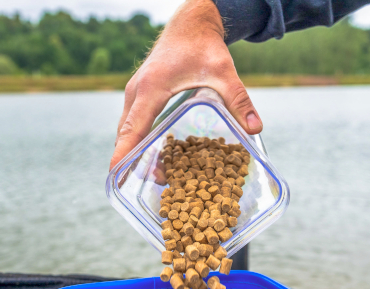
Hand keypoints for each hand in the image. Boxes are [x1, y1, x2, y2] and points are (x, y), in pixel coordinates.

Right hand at [109, 0, 262, 168]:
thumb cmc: (203, 45)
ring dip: (135, 150)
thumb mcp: (224, 72)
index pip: (132, 129)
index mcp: (152, 89)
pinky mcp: (140, 92)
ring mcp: (135, 92)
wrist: (190, 24)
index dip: (123, 154)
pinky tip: (155, 153)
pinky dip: (139, 138)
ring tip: (153, 173)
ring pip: (127, 128)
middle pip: (126, 133)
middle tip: (146, 184)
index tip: (114, 176)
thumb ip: (238, 101)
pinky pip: (133, 120)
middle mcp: (137, 92)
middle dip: (131, 160)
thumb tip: (255, 129)